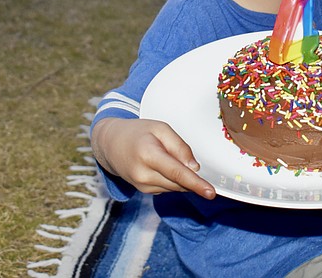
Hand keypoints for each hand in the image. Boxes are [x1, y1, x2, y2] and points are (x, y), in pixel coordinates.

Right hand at [91, 118, 215, 199]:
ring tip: (164, 156)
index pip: (177, 173)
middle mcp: (143, 174)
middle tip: (185, 159)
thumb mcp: (160, 128)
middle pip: (179, 182)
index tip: (210, 193)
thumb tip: (194, 168)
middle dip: (191, 177)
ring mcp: (142, 186)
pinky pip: (168, 187)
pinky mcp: (144, 191)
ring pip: (175, 187)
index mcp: (148, 154)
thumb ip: (180, 146)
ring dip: (180, 176)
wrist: (111, 144)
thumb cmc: (138, 132)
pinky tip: (161, 165)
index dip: (196, 183)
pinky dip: (172, 178)